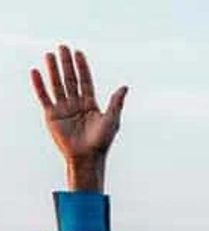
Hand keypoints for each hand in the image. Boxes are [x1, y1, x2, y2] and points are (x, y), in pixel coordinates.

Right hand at [31, 47, 127, 191]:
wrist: (86, 157)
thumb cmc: (101, 142)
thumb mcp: (112, 120)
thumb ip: (116, 102)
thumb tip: (125, 86)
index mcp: (91, 105)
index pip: (85, 81)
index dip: (82, 67)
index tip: (78, 53)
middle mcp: (76, 104)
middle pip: (70, 80)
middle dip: (67, 64)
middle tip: (63, 47)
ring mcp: (63, 109)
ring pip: (57, 85)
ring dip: (53, 70)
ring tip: (50, 54)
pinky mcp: (52, 116)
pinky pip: (44, 97)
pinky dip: (39, 85)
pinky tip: (36, 72)